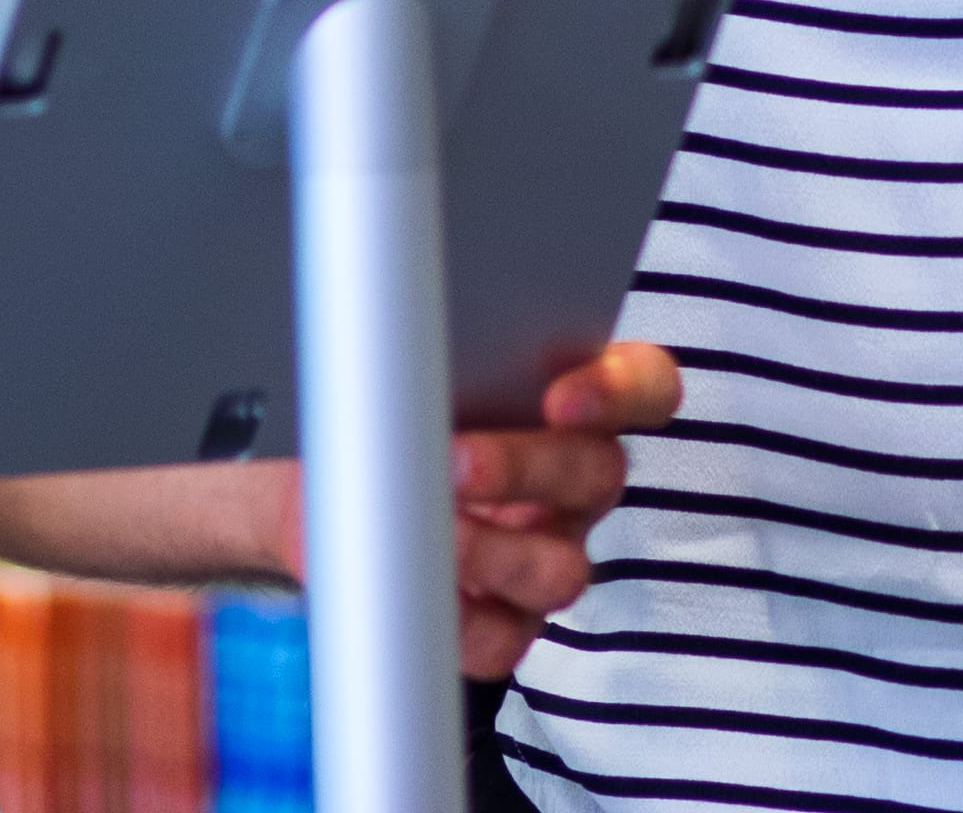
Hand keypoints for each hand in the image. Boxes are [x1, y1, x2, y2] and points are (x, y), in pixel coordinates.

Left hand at [226, 337, 676, 678]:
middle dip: (526, 467)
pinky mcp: (504, 625)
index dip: (622, 390)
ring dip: (496, 552)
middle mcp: (573, 481)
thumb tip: (405, 321)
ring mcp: (547, 556)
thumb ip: (425, 337)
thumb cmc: (372, 406)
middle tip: (458, 459)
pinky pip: (503, 640)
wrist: (317, 484)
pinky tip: (422, 589)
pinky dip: (462, 621)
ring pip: (563, 570)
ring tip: (432, 531)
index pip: (645, 385)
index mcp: (572, 402)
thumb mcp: (396, 358)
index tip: (562, 396)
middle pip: (597, 474)